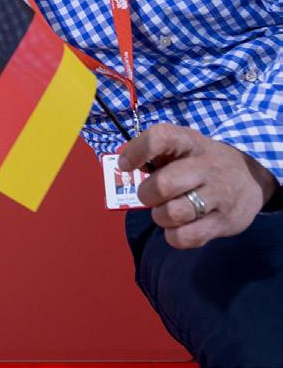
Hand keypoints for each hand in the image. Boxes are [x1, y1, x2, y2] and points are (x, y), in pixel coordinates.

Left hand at [119, 123, 277, 248]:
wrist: (251, 178)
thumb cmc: (201, 162)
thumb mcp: (183, 147)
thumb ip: (155, 154)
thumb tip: (124, 167)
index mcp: (190, 143)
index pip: (160, 138)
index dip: (136, 151)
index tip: (125, 165)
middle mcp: (206, 167)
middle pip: (163, 184)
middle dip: (146, 194)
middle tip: (150, 196)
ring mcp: (218, 196)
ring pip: (174, 213)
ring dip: (160, 216)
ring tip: (165, 212)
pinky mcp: (225, 222)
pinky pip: (188, 237)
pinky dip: (174, 236)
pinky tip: (177, 228)